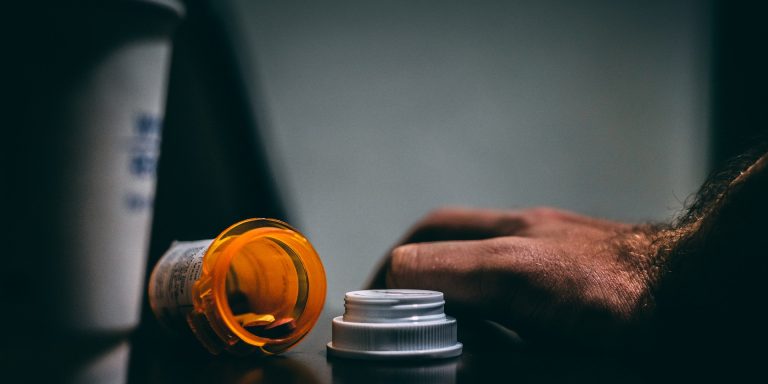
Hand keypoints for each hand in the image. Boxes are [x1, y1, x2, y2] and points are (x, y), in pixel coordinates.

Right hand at [367, 207, 659, 349]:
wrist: (710, 283)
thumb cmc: (645, 333)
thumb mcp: (565, 369)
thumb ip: (501, 367)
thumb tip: (454, 365)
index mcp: (513, 272)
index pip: (415, 266)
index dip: (383, 298)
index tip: (374, 326)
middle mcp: (520, 234)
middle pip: (430, 231)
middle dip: (398, 265)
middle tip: (386, 302)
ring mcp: (541, 223)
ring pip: (461, 224)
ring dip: (433, 255)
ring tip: (427, 295)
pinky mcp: (560, 224)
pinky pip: (493, 228)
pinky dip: (469, 252)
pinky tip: (480, 286)